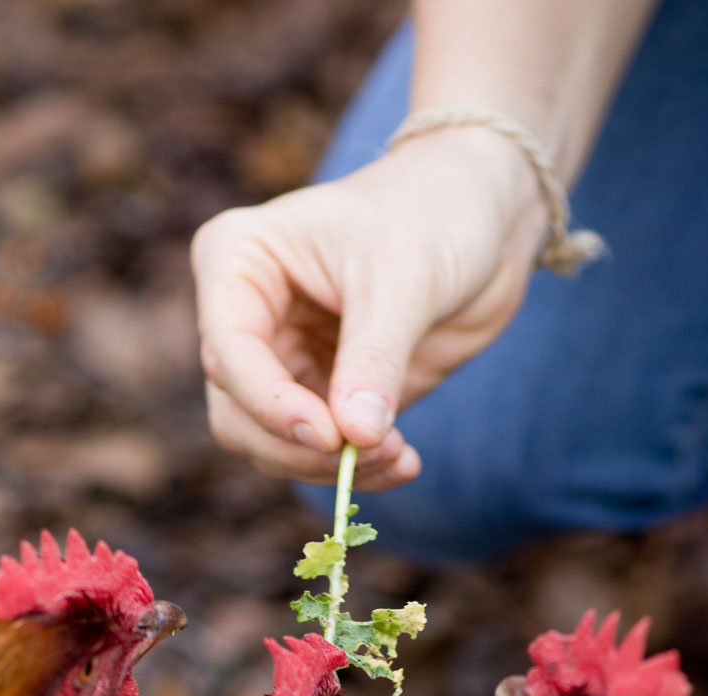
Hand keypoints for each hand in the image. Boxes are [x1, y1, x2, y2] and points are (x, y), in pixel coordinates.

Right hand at [191, 128, 547, 489]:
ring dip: (331, 469)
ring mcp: (280, 362)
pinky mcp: (321, 396)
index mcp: (237, 263)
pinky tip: (404, 462)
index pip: (229, 353)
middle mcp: (245, 319)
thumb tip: (356, 438)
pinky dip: (358, 469)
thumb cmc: (431, 213)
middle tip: (373, 453)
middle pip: (238, 414)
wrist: (479, 217)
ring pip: (272, 447)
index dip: (272, 405)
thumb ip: (375, 360)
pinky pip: (319, 454)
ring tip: (399, 458)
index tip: (331, 437)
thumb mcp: (404, 279)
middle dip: (302, 448)